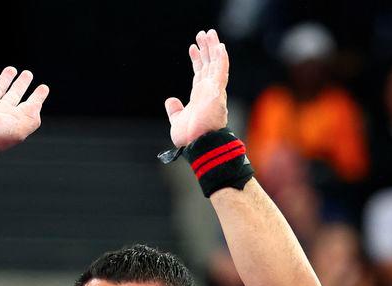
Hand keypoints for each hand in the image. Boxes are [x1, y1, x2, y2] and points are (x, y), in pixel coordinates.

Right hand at [0, 67, 49, 150]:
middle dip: (22, 84)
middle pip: (14, 95)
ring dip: (5, 79)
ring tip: (12, 69)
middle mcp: (1, 112)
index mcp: (14, 119)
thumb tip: (37, 103)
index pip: (29, 106)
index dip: (37, 96)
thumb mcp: (21, 127)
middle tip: (28, 74)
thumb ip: (32, 115)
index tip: (44, 87)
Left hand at [165, 29, 228, 146]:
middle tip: (203, 34)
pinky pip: (221, 72)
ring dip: (213, 48)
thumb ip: (175, 110)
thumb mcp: (177, 121)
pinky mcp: (218, 93)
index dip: (196, 60)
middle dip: (206, 49)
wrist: (197, 145)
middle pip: (208, 65)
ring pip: (215, 64)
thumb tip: (170, 100)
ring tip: (209, 33)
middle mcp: (208, 92)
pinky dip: (221, 59)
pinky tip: (220, 47)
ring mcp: (214, 92)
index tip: (192, 48)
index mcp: (200, 98)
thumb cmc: (190, 137)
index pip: (199, 74)